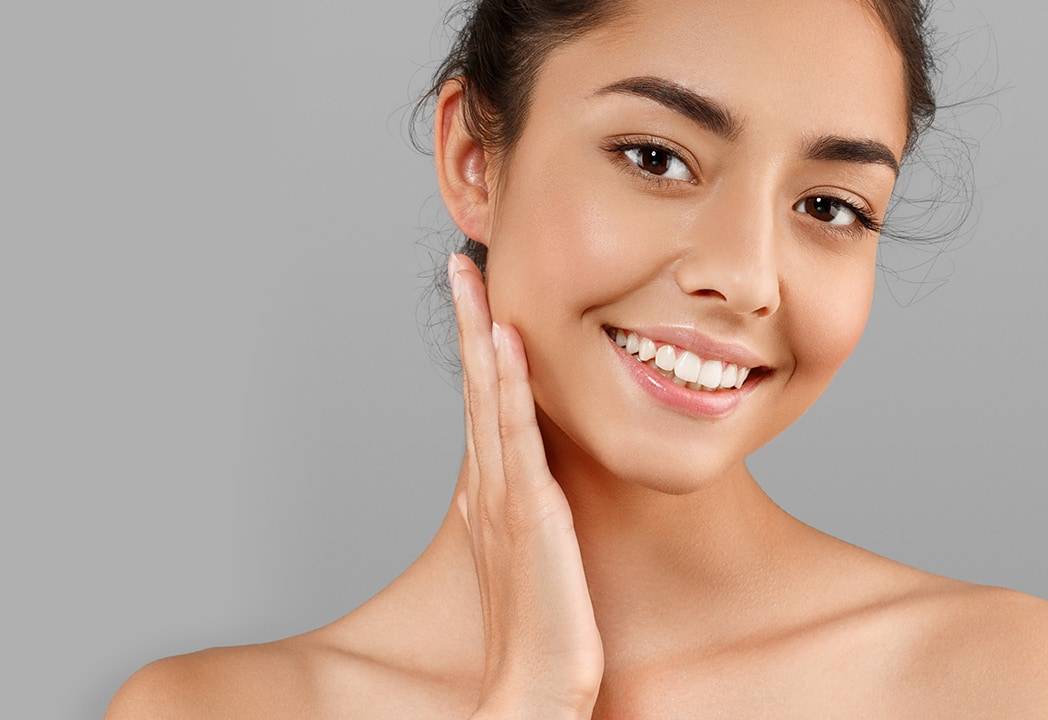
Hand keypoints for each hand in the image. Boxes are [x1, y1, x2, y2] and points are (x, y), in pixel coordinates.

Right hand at [448, 253, 604, 718]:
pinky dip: (507, 384)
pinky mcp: (527, 512)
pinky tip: (505, 340)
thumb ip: (527, 514)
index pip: (482, 405)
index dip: (475, 349)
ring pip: (488, 399)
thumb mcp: (532, 556)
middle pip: (475, 388)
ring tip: (471, 278)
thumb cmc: (540, 628)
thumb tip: (522, 481)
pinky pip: (516, 435)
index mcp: (493, 493)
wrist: (533, 686)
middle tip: (459, 264)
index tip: (474, 298)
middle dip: (467, 322)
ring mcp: (504, 496)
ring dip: (478, 334)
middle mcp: (490, 485)